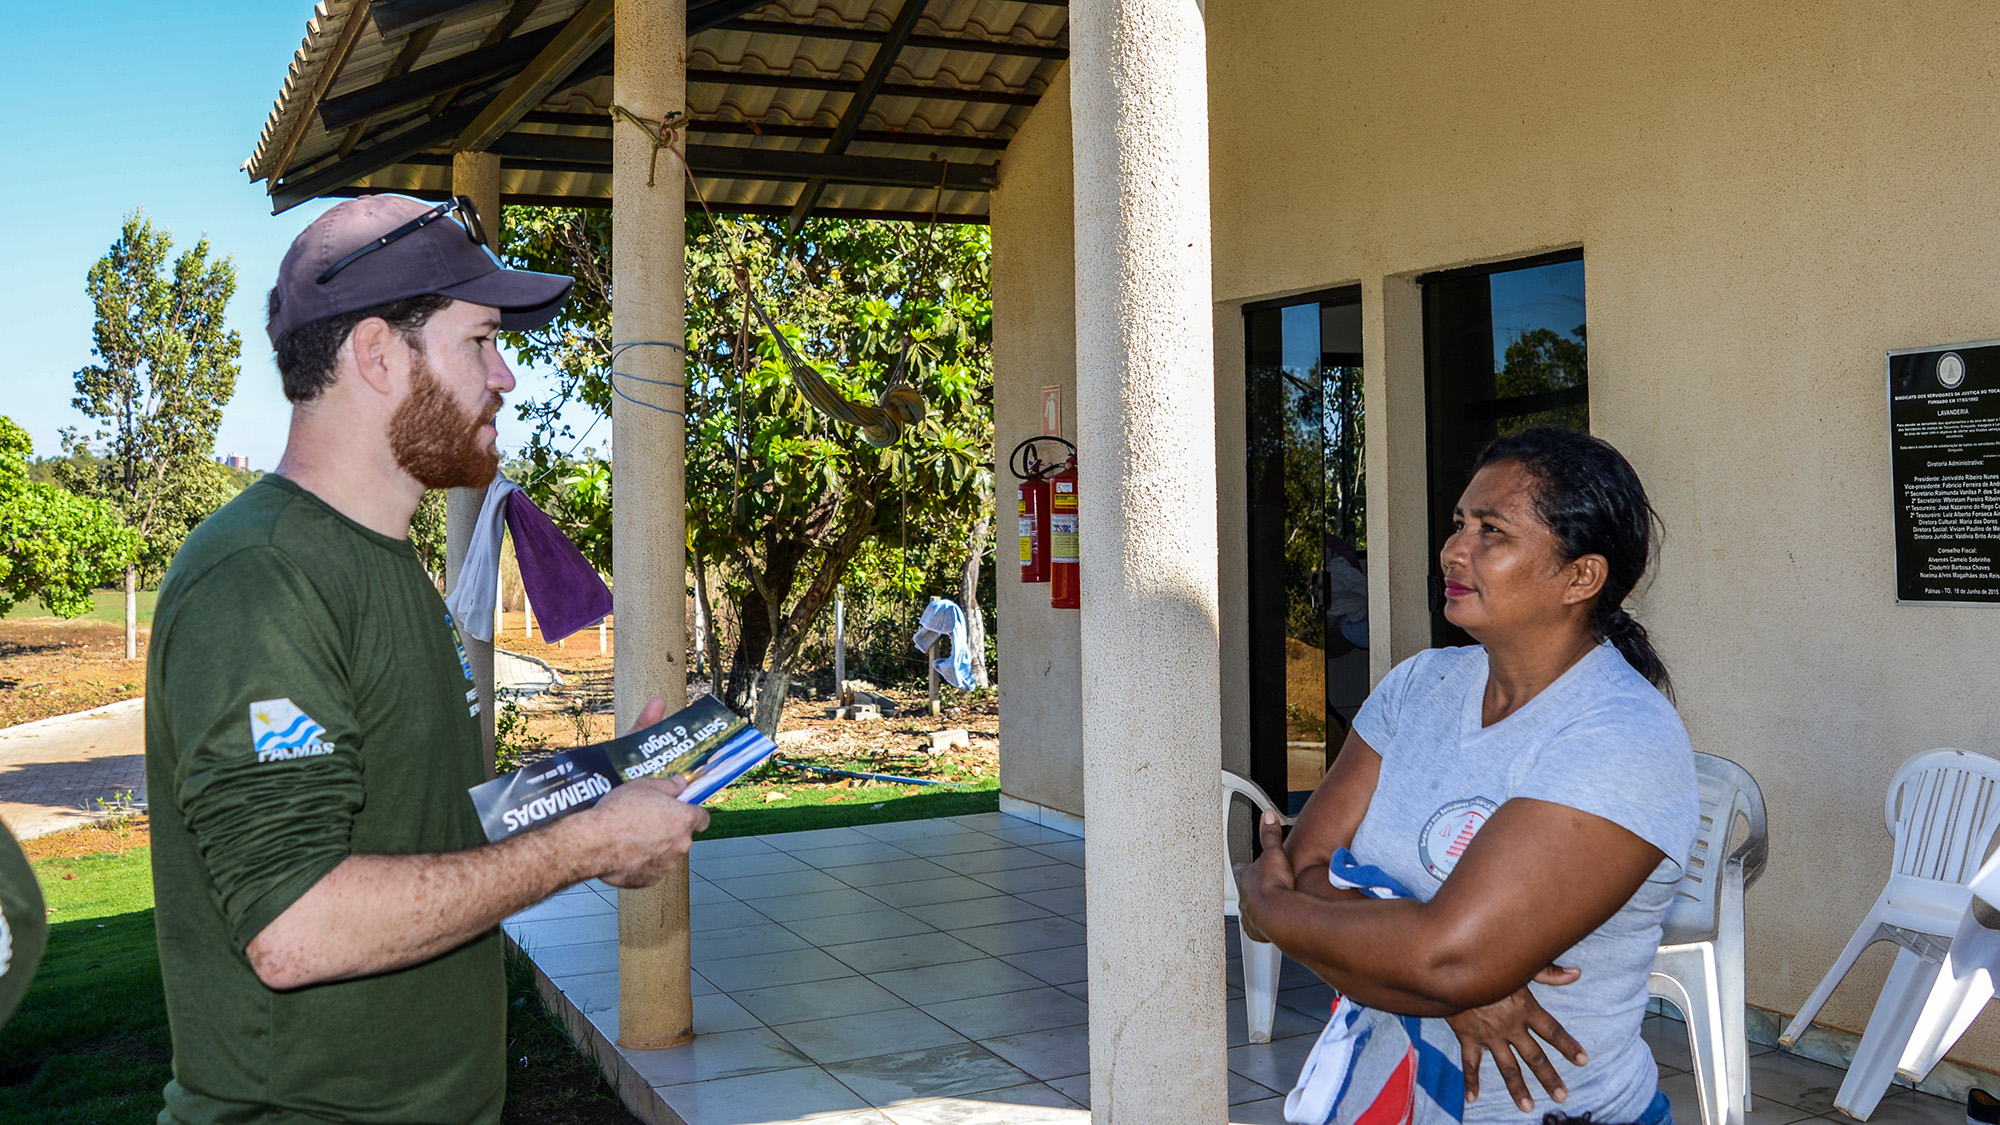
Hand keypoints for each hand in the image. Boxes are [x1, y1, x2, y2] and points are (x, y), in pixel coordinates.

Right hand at [563, 696, 710, 887]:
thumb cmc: (618, 813)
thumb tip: (680, 783)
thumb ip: (668, 785)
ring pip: (666, 854)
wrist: (595, 842)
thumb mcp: (644, 786)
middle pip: (682, 837)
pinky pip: (651, 869)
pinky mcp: (650, 880)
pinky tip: (625, 853)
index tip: (683, 812)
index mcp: (684, 820)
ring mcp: (666, 865)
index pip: (703, 818)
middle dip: (669, 831)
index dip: (693, 814)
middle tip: (647, 822)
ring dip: (655, 848)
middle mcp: (681, 844)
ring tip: (631, 838)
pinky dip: (642, 863)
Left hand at [1237, 811, 1295, 944]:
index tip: (1271, 872)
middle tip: (1276, 890)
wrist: (1278, 914)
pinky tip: (1273, 924)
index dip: (1261, 871)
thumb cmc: (1275, 885)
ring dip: (1263, 909)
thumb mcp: (1274, 852)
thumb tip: (1268, 815)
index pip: (1251, 871)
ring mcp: (1249, 915)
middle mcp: (1244, 897)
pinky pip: (1258, 928)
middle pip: (1251, 891)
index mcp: (1247, 877)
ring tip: (1277, 907)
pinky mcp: (1256, 930)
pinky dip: (1264, 926)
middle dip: (1261, 891)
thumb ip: (1270, 834)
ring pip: (1253, 910)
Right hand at [1445, 965, 1586, 1111]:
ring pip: (1507, 1067)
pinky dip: (1471, 1081)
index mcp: (1525, 1009)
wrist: (1452, 970)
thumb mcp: (1519, 966)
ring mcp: (1489, 1035)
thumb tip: (1576, 974)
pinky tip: (1472, 1097)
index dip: (1568, 1046)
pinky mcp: (1468, 1037)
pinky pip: (1470, 1063)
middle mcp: (1510, 1027)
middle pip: (1534, 1057)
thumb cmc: (1487, 963)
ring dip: (1518, 1088)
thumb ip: (1548, 972)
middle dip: (1549, 1077)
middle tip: (1561, 1096)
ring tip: (1528, 1107)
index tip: (1582, 1060)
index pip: (1553, 1032)